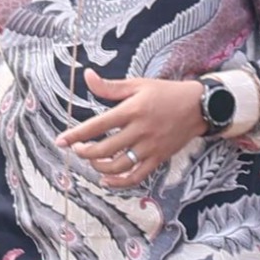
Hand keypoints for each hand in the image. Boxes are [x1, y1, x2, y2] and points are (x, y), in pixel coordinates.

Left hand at [61, 73, 201, 191]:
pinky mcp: (158, 159)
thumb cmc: (165, 93)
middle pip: (105, 150)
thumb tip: (87, 76)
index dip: (76, 134)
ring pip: (118, 166)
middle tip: (76, 149)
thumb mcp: (138, 84)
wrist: (199, 106)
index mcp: (132, 110)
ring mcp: (150, 147)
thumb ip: (110, 86)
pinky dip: (119, 183)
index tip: (61, 141)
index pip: (97, 125)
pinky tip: (107, 180)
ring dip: (99, 167)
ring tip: (91, 161)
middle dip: (85, 152)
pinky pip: (136, 177)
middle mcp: (140, 130)